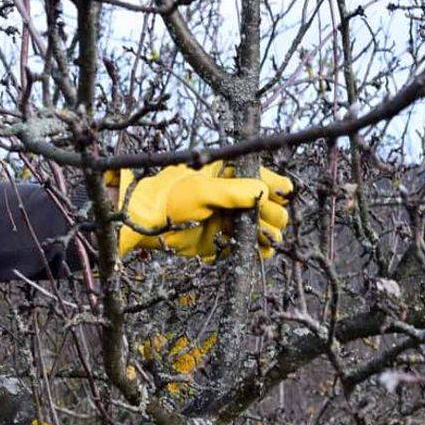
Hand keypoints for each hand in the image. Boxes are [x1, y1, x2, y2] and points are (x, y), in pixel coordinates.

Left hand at [109, 162, 291, 260]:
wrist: (149, 223)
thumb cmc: (169, 197)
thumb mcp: (200, 189)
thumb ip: (231, 191)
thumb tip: (263, 191)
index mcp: (235, 175)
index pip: (269, 179)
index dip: (275, 190)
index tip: (268, 199)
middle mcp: (239, 197)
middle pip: (274, 207)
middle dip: (272, 215)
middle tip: (257, 220)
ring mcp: (236, 220)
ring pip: (268, 228)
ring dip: (269, 234)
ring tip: (259, 237)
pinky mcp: (230, 241)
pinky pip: (254, 246)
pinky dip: (259, 249)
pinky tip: (258, 249)